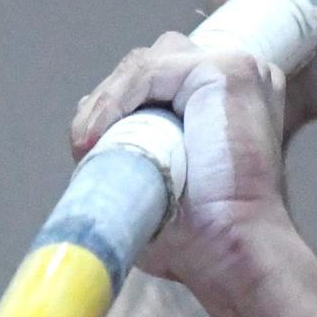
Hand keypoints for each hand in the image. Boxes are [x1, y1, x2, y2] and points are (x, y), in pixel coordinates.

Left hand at [70, 36, 290, 294]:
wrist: (230, 251)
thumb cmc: (200, 239)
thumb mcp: (155, 192)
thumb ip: (131, 159)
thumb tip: (89, 143)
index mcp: (225, 105)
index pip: (157, 84)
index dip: (117, 109)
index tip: (88, 148)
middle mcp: (233, 82)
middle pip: (149, 68)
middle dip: (108, 104)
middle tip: (83, 148)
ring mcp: (233, 70)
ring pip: (145, 65)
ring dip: (106, 103)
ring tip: (87, 145)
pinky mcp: (225, 70)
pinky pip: (149, 71)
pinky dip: (115, 100)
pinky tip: (98, 134)